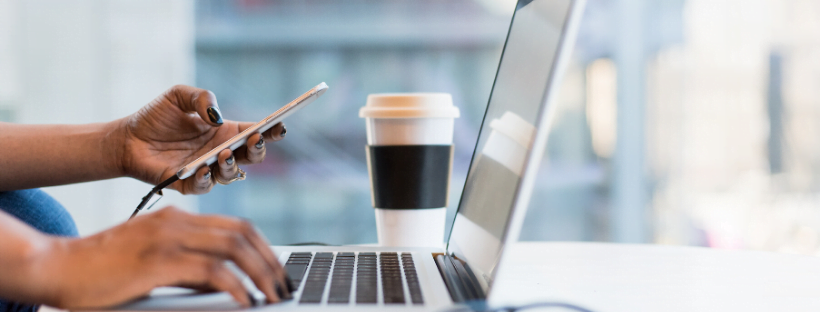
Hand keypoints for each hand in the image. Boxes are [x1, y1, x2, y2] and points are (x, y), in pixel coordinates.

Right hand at [38, 207, 289, 308]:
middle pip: (242, 233)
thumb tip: (225, 284)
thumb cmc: (102, 270)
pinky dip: (236, 286)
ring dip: (261, 273)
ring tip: (273, 295)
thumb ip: (187, 266)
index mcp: (177, 218)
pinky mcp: (158, 260)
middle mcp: (177, 221)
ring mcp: (167, 238)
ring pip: (233, 248)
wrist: (56, 267)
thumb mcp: (152, 260)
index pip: (236, 225)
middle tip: (284, 285)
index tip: (277, 270)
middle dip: (271, 261)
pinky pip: (211, 271)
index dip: (264, 247)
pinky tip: (246, 301)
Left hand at [115, 85, 285, 193]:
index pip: (255, 133)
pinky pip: (204, 186)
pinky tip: (203, 168)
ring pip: (231, 175)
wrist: (126, 138)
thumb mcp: (179, 95)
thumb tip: (216, 116)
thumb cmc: (156, 117)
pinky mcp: (188, 184)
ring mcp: (206, 170)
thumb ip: (201, 98)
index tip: (279, 125)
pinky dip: (206, 179)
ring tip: (224, 153)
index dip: (271, 131)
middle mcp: (220, 153)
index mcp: (225, 132)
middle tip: (255, 139)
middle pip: (251, 157)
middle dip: (258, 150)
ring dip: (232, 165)